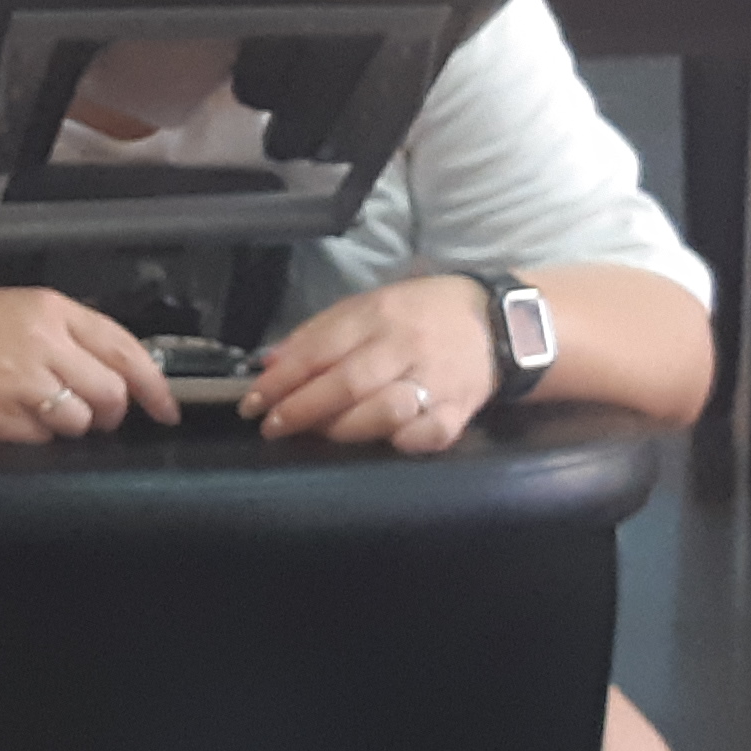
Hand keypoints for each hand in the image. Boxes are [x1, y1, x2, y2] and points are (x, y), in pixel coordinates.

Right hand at [0, 288, 182, 443]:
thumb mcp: (22, 309)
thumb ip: (71, 334)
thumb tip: (117, 371)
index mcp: (53, 310)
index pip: (125, 350)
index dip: (155, 385)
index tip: (167, 408)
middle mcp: (42, 344)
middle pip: (110, 393)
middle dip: (111, 412)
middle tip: (99, 414)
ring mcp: (19, 382)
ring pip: (80, 421)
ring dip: (74, 425)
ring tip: (46, 411)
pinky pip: (41, 439)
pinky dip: (38, 436)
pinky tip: (15, 417)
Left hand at [249, 277, 494, 452]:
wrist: (498, 321)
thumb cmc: (422, 314)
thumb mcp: (369, 305)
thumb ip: (319, 333)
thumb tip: (269, 363)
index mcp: (379, 314)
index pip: (321, 349)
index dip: (282, 379)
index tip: (252, 402)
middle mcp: (406, 346)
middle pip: (348, 382)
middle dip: (302, 408)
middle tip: (272, 426)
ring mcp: (436, 379)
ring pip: (385, 410)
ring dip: (343, 428)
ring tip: (319, 435)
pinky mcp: (459, 409)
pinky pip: (430, 434)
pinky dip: (403, 442)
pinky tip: (383, 445)